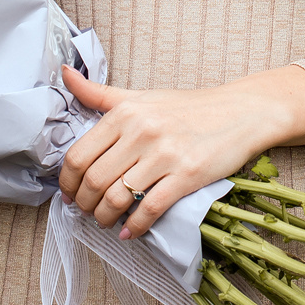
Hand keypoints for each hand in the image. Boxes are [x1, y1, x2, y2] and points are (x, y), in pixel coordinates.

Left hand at [57, 65, 304, 237]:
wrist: (241, 111)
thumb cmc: (188, 107)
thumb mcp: (141, 96)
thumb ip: (99, 93)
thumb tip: (63, 73)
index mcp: (126, 112)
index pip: (79, 155)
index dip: (67, 182)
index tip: (69, 194)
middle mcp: (142, 130)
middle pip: (94, 180)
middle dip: (84, 204)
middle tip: (86, 212)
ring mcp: (165, 153)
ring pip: (118, 197)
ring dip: (104, 217)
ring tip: (106, 221)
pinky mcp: (187, 174)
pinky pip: (150, 208)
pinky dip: (135, 226)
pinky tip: (130, 231)